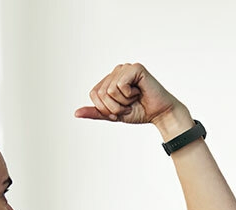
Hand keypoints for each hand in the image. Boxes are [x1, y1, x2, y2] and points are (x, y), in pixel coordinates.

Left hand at [74, 63, 190, 135]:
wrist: (159, 114)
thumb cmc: (139, 112)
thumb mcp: (113, 114)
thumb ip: (96, 112)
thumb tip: (76, 113)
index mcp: (110, 80)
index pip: (94, 94)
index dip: (105, 108)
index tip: (119, 111)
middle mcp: (116, 71)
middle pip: (101, 93)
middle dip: (114, 107)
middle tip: (128, 106)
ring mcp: (126, 68)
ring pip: (110, 90)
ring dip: (122, 102)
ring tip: (134, 99)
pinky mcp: (135, 68)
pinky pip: (120, 85)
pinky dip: (129, 95)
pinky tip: (139, 92)